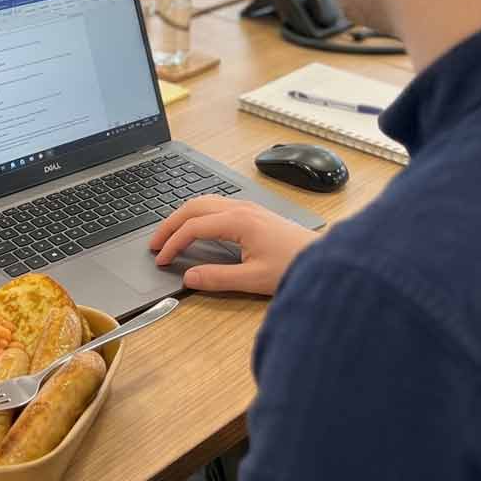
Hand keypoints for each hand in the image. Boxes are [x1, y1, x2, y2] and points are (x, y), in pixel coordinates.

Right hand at [147, 197, 316, 295]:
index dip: (172, 243)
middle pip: (193, 207)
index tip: (161, 260)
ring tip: (169, 234)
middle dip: (169, 224)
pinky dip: (198, 214)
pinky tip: (196, 227)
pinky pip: (217, 204)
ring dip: (183, 216)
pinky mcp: (254, 212)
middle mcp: (241, 208)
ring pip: (205, 201)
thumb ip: (217, 278)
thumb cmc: (294, 266)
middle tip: (154, 243)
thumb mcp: (253, 279)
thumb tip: (189, 277)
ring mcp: (248, 207)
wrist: (326, 259)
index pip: (193, 227)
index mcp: (238, 221)